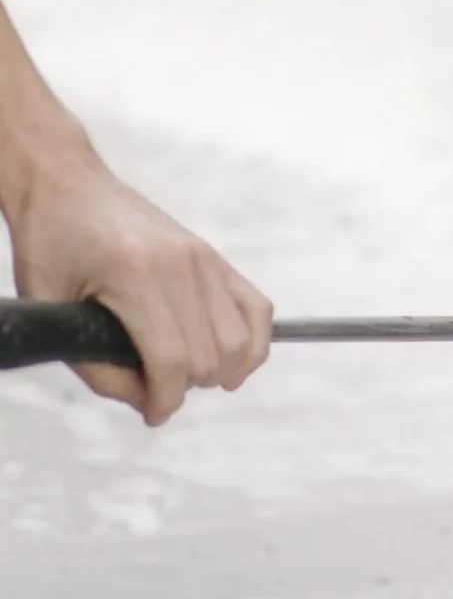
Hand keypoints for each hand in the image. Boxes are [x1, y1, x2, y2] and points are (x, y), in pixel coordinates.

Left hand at [8, 152, 273, 424]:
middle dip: (187, 386)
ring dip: (223, 370)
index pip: (172, 359)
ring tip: (192, 379)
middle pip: (210, 354)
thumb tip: (145, 400)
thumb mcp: (52, 308)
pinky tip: (233, 360)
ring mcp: (204, 259)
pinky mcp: (213, 256)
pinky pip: (256, 308)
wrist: (66, 183)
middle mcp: (181, 266)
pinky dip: (253, 342)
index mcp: (135, 276)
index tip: (153, 415)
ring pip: (241, 338)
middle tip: (157, 391)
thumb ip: (96, 365)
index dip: (166, 399)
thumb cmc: (49, 243)